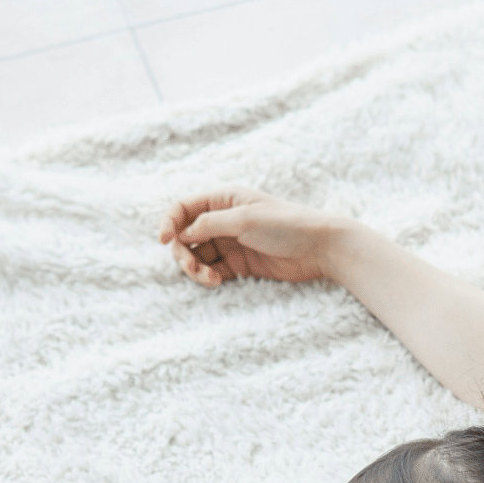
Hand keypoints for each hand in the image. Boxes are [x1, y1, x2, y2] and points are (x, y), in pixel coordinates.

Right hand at [157, 187, 347, 286]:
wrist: (321, 248)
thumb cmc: (287, 225)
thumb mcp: (245, 219)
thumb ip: (210, 224)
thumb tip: (182, 233)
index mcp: (223, 200)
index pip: (183, 208)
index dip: (168, 223)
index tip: (162, 241)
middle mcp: (223, 220)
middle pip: (185, 236)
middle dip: (182, 253)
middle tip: (193, 267)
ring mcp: (231, 243)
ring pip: (197, 256)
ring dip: (195, 269)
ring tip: (210, 279)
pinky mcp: (240, 264)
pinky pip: (212, 271)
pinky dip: (208, 278)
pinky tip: (217, 282)